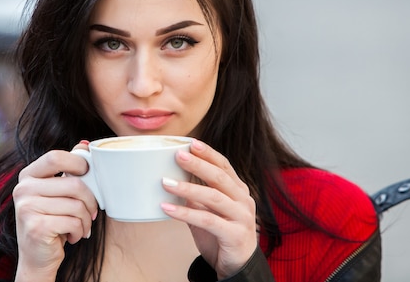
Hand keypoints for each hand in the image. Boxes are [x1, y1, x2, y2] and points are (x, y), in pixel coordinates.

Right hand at [13, 142, 97, 280]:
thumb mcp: (56, 192)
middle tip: (92, 211)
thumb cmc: (51, 220)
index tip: (87, 172)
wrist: (37, 257)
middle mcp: (22, 189)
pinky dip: (79, 231)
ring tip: (81, 226)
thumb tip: (84, 144)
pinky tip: (73, 235)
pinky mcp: (36, 227)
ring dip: (85, 219)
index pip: (55, 157)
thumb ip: (67, 168)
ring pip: (76, 205)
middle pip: (73, 183)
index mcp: (27, 176)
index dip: (77, 162)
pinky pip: (73, 222)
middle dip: (90, 200)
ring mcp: (27, 208)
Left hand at [161, 139, 257, 279]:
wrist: (238, 267)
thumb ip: (196, 196)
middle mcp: (243, 200)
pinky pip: (207, 220)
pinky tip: (168, 208)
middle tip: (178, 155)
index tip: (191, 143)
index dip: (208, 153)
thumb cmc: (221, 235)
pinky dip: (185, 213)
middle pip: (219, 177)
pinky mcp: (235, 234)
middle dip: (198, 164)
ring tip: (165, 182)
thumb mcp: (208, 211)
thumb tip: (172, 178)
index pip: (224, 166)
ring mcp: (242, 217)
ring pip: (213, 197)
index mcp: (238, 190)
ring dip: (187, 188)